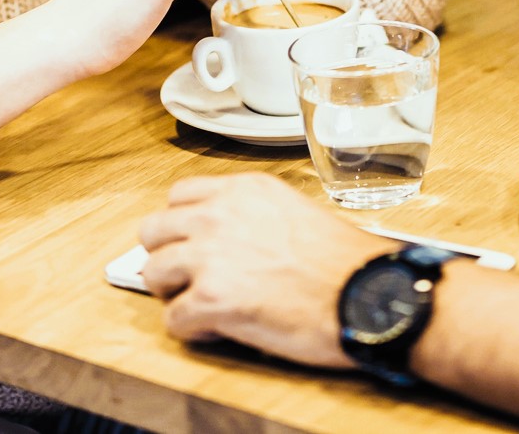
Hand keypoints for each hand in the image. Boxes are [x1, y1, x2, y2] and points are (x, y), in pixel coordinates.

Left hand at [138, 173, 391, 368]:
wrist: (367, 295)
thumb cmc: (344, 262)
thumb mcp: (295, 212)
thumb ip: (253, 216)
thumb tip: (233, 241)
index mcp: (243, 190)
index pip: (179, 196)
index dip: (183, 226)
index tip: (194, 243)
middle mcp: (218, 215)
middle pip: (153, 230)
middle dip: (168, 256)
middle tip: (191, 277)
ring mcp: (210, 257)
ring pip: (152, 273)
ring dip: (174, 293)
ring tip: (204, 306)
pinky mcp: (211, 300)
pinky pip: (172, 319)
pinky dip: (192, 329)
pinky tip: (220, 329)